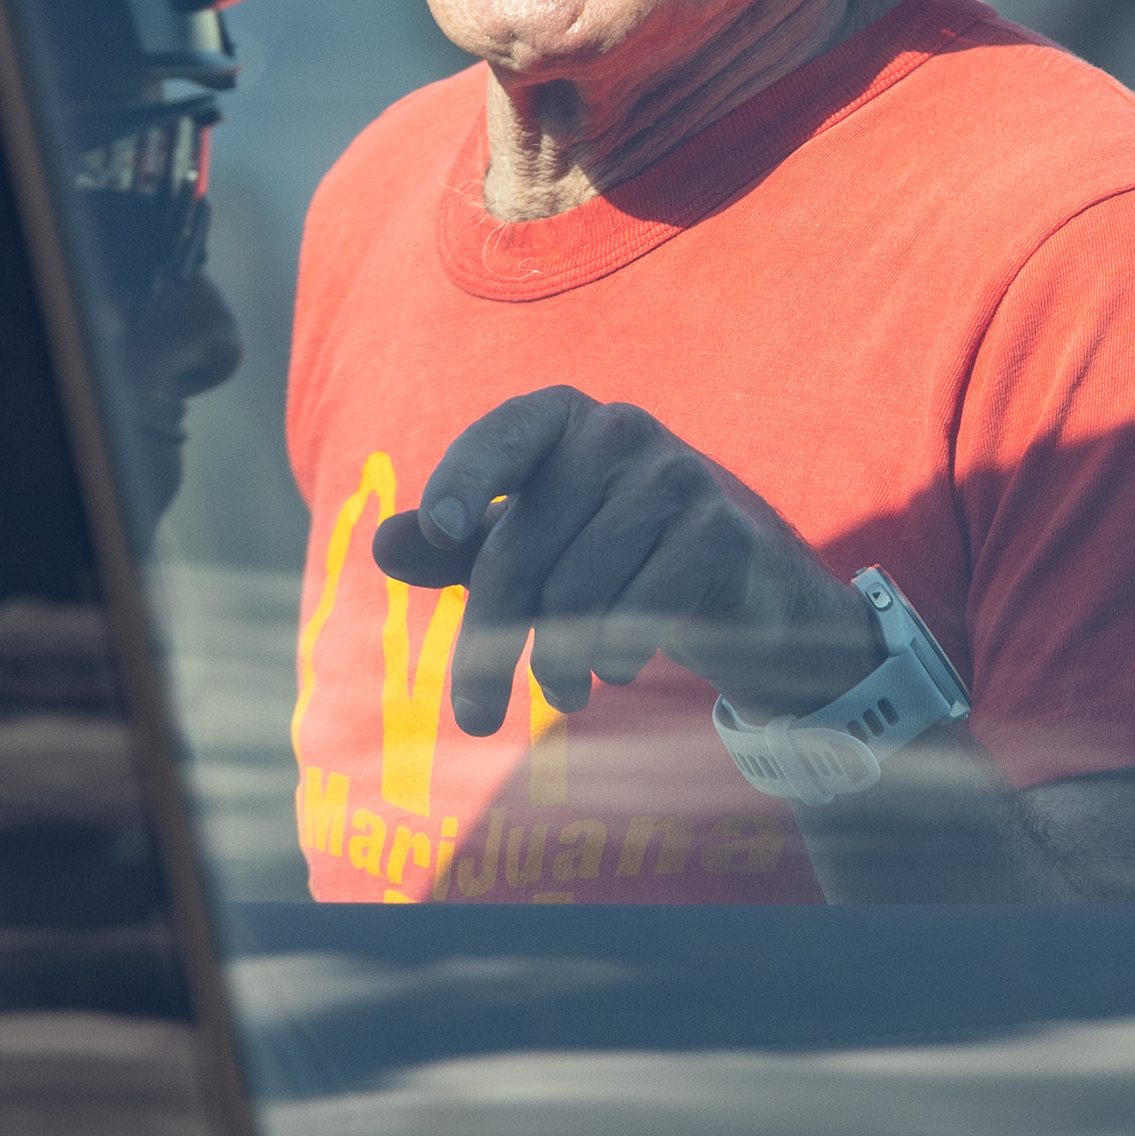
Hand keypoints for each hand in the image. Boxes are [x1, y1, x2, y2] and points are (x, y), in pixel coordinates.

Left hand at [370, 386, 883, 736]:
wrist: (749, 592)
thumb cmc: (617, 559)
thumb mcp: (535, 548)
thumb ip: (459, 546)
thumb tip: (385, 544)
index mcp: (565, 420)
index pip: (503, 436)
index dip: (465, 477)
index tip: (438, 528)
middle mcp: (620, 432)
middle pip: (523, 546)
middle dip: (490, 641)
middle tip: (473, 716)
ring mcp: (677, 476)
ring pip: (576, 590)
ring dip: (557, 664)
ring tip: (561, 692)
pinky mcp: (721, 532)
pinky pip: (640, 610)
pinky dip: (614, 657)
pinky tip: (614, 672)